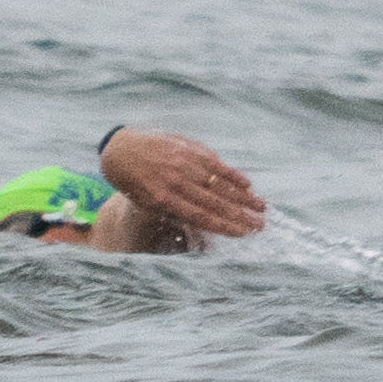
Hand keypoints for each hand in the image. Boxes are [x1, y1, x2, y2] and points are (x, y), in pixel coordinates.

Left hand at [94, 125, 263, 241]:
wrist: (121, 148)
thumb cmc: (131, 180)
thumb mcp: (143, 202)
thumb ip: (169, 212)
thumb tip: (196, 225)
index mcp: (164, 199)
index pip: (201, 216)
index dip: (225, 226)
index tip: (243, 233)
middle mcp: (178, 182)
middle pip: (216, 203)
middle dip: (240, 215)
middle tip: (260, 225)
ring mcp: (187, 165)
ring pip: (220, 185)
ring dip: (243, 198)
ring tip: (261, 207)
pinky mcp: (192, 150)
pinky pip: (217, 165)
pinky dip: (234, 175)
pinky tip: (248, 185)